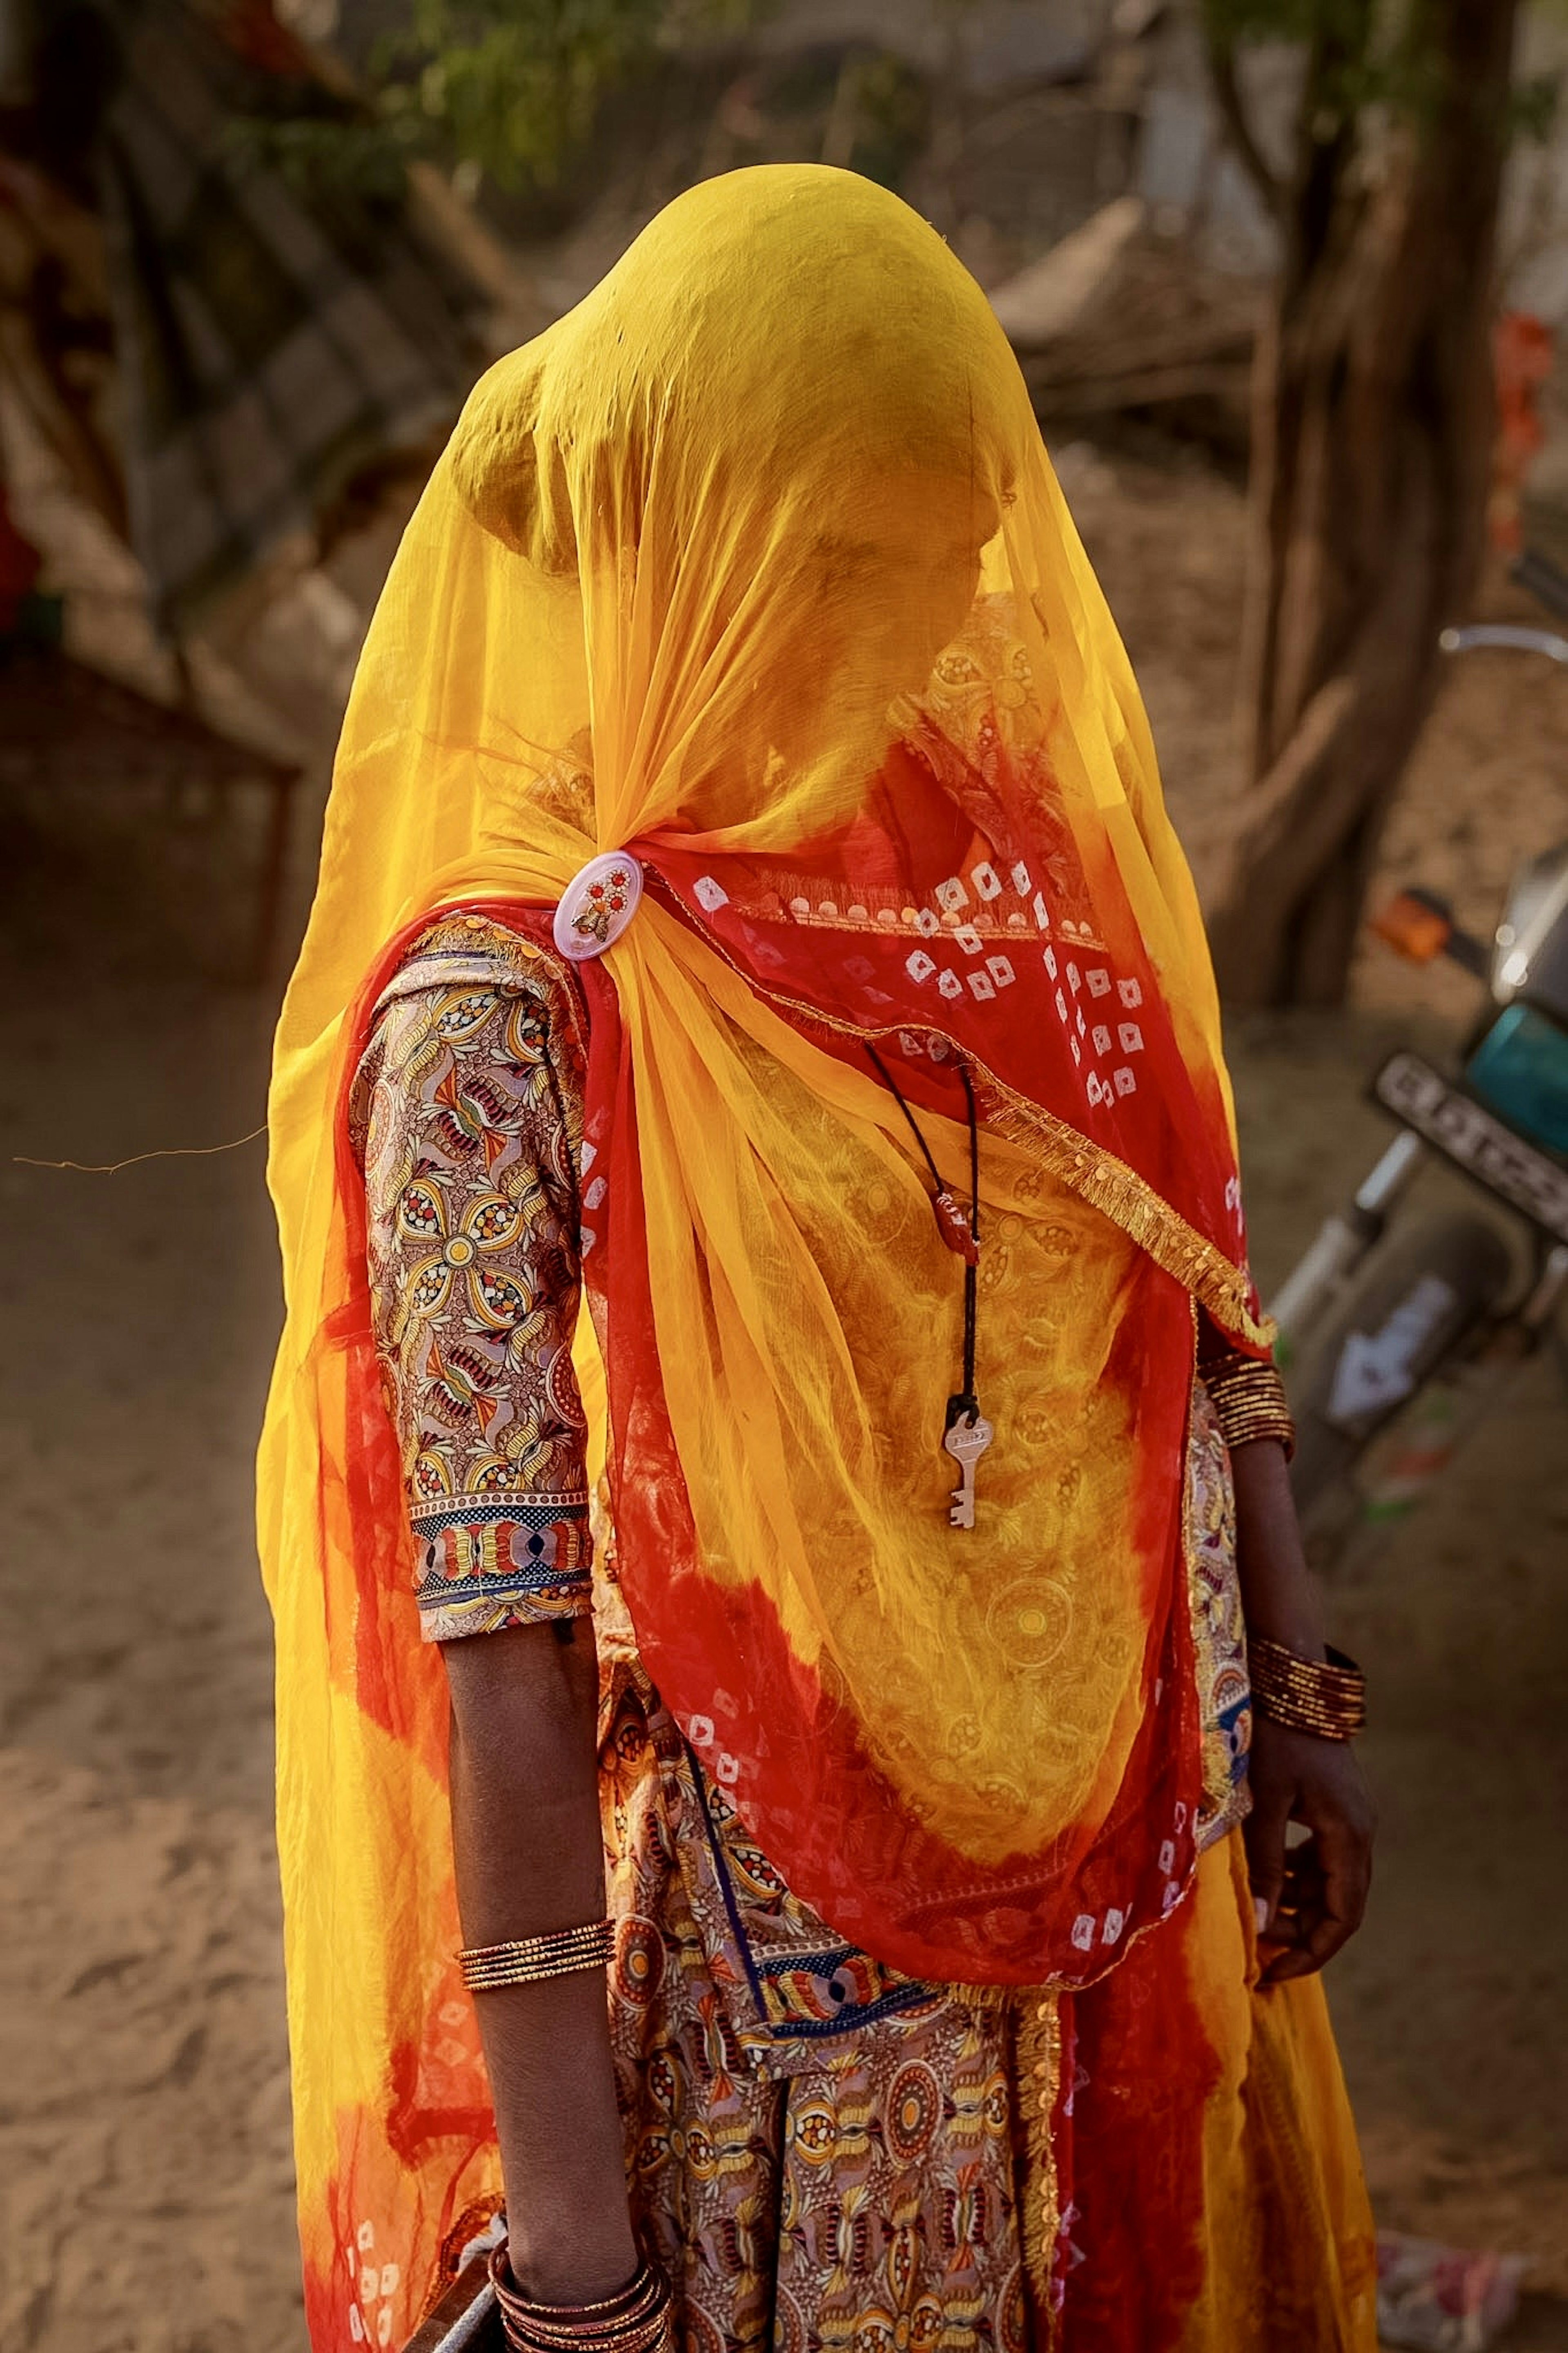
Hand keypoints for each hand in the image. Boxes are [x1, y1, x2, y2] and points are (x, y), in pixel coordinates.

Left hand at [1245, 1713, 1374, 1983]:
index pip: (1342, 1917)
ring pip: (1330, 1879)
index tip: (1273, 1972)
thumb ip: (1264, 1865)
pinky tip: (1267, 1874)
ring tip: (1256, 1913)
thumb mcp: (1264, 1803)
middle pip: (1340, 1902)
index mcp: (1350, 1835)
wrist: (1289, 1676)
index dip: (1311, 1951)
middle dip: (1301, 1931)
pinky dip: (1296, 1872)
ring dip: (1297, 1901)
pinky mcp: (1334, 1802)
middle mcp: (1360, 1830)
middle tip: (1256, 1947)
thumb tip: (1261, 1928)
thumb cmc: (1272, 1735)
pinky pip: (1321, 1853)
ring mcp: (1350, 1815)